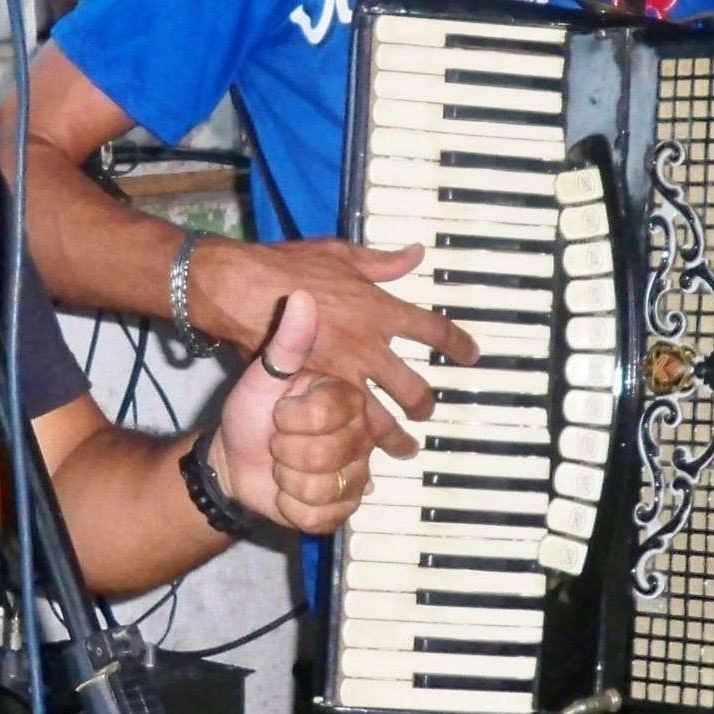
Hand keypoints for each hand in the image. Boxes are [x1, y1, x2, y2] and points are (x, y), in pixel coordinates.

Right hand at [192, 236, 470, 446]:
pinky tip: (360, 459)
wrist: (242, 290)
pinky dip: (353, 446)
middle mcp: (367, 347)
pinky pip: (341, 428)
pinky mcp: (312, 393)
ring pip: (381, 419)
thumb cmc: (288, 266)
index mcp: (379, 310)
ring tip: (404, 449)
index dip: (458, 344)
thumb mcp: (340, 254)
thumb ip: (381, 262)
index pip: (435, 331)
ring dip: (395, 437)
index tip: (471, 355)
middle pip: (414, 388)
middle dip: (424, 405)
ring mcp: (341, 375)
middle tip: (426, 412)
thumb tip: (414, 254)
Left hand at [208, 291, 378, 534]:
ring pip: (325, 488)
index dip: (292, 419)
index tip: (280, 412)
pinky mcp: (346, 505)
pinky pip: (323, 516)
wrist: (234, 457)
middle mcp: (361, 434)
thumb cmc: (252, 410)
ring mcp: (357, 471)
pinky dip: (293, 506)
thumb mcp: (263, 372)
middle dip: (288, 451)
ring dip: (287, 478)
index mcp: (347, 397)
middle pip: (327, 455)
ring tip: (282, 464)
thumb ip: (289, 340)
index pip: (326, 415)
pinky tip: (289, 490)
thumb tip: (301, 296)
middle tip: (280, 440)